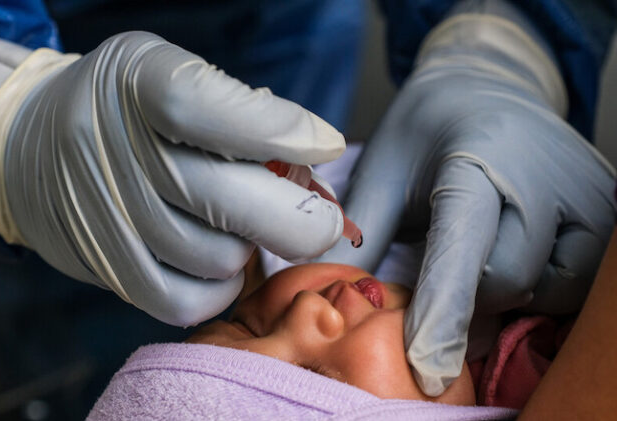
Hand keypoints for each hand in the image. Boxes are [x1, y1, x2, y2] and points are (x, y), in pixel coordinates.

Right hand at [0, 31, 344, 325]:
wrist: (37, 148)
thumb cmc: (128, 110)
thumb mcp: (172, 74)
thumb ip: (238, 108)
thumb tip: (314, 153)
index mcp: (139, 84)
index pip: (209, 109)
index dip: (278, 131)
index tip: (325, 144)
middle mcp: (116, 151)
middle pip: (228, 201)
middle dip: (301, 220)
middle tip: (325, 222)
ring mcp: (110, 218)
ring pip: (220, 258)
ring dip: (253, 249)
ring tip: (245, 229)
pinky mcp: (109, 269)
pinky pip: (188, 301)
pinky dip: (223, 288)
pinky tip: (224, 263)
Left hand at [319, 12, 615, 394]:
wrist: (484, 85)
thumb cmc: (424, 129)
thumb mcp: (383, 172)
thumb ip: (364, 235)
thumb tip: (347, 299)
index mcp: (475, 162)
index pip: (462, 252)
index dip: (441, 313)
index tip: (426, 367)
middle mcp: (544, 178)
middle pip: (507, 284)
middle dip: (465, 295)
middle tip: (441, 265)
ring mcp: (588, 193)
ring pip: (549, 289)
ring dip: (506, 290)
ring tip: (482, 248)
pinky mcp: (608, 207)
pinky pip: (578, 280)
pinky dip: (542, 283)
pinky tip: (517, 250)